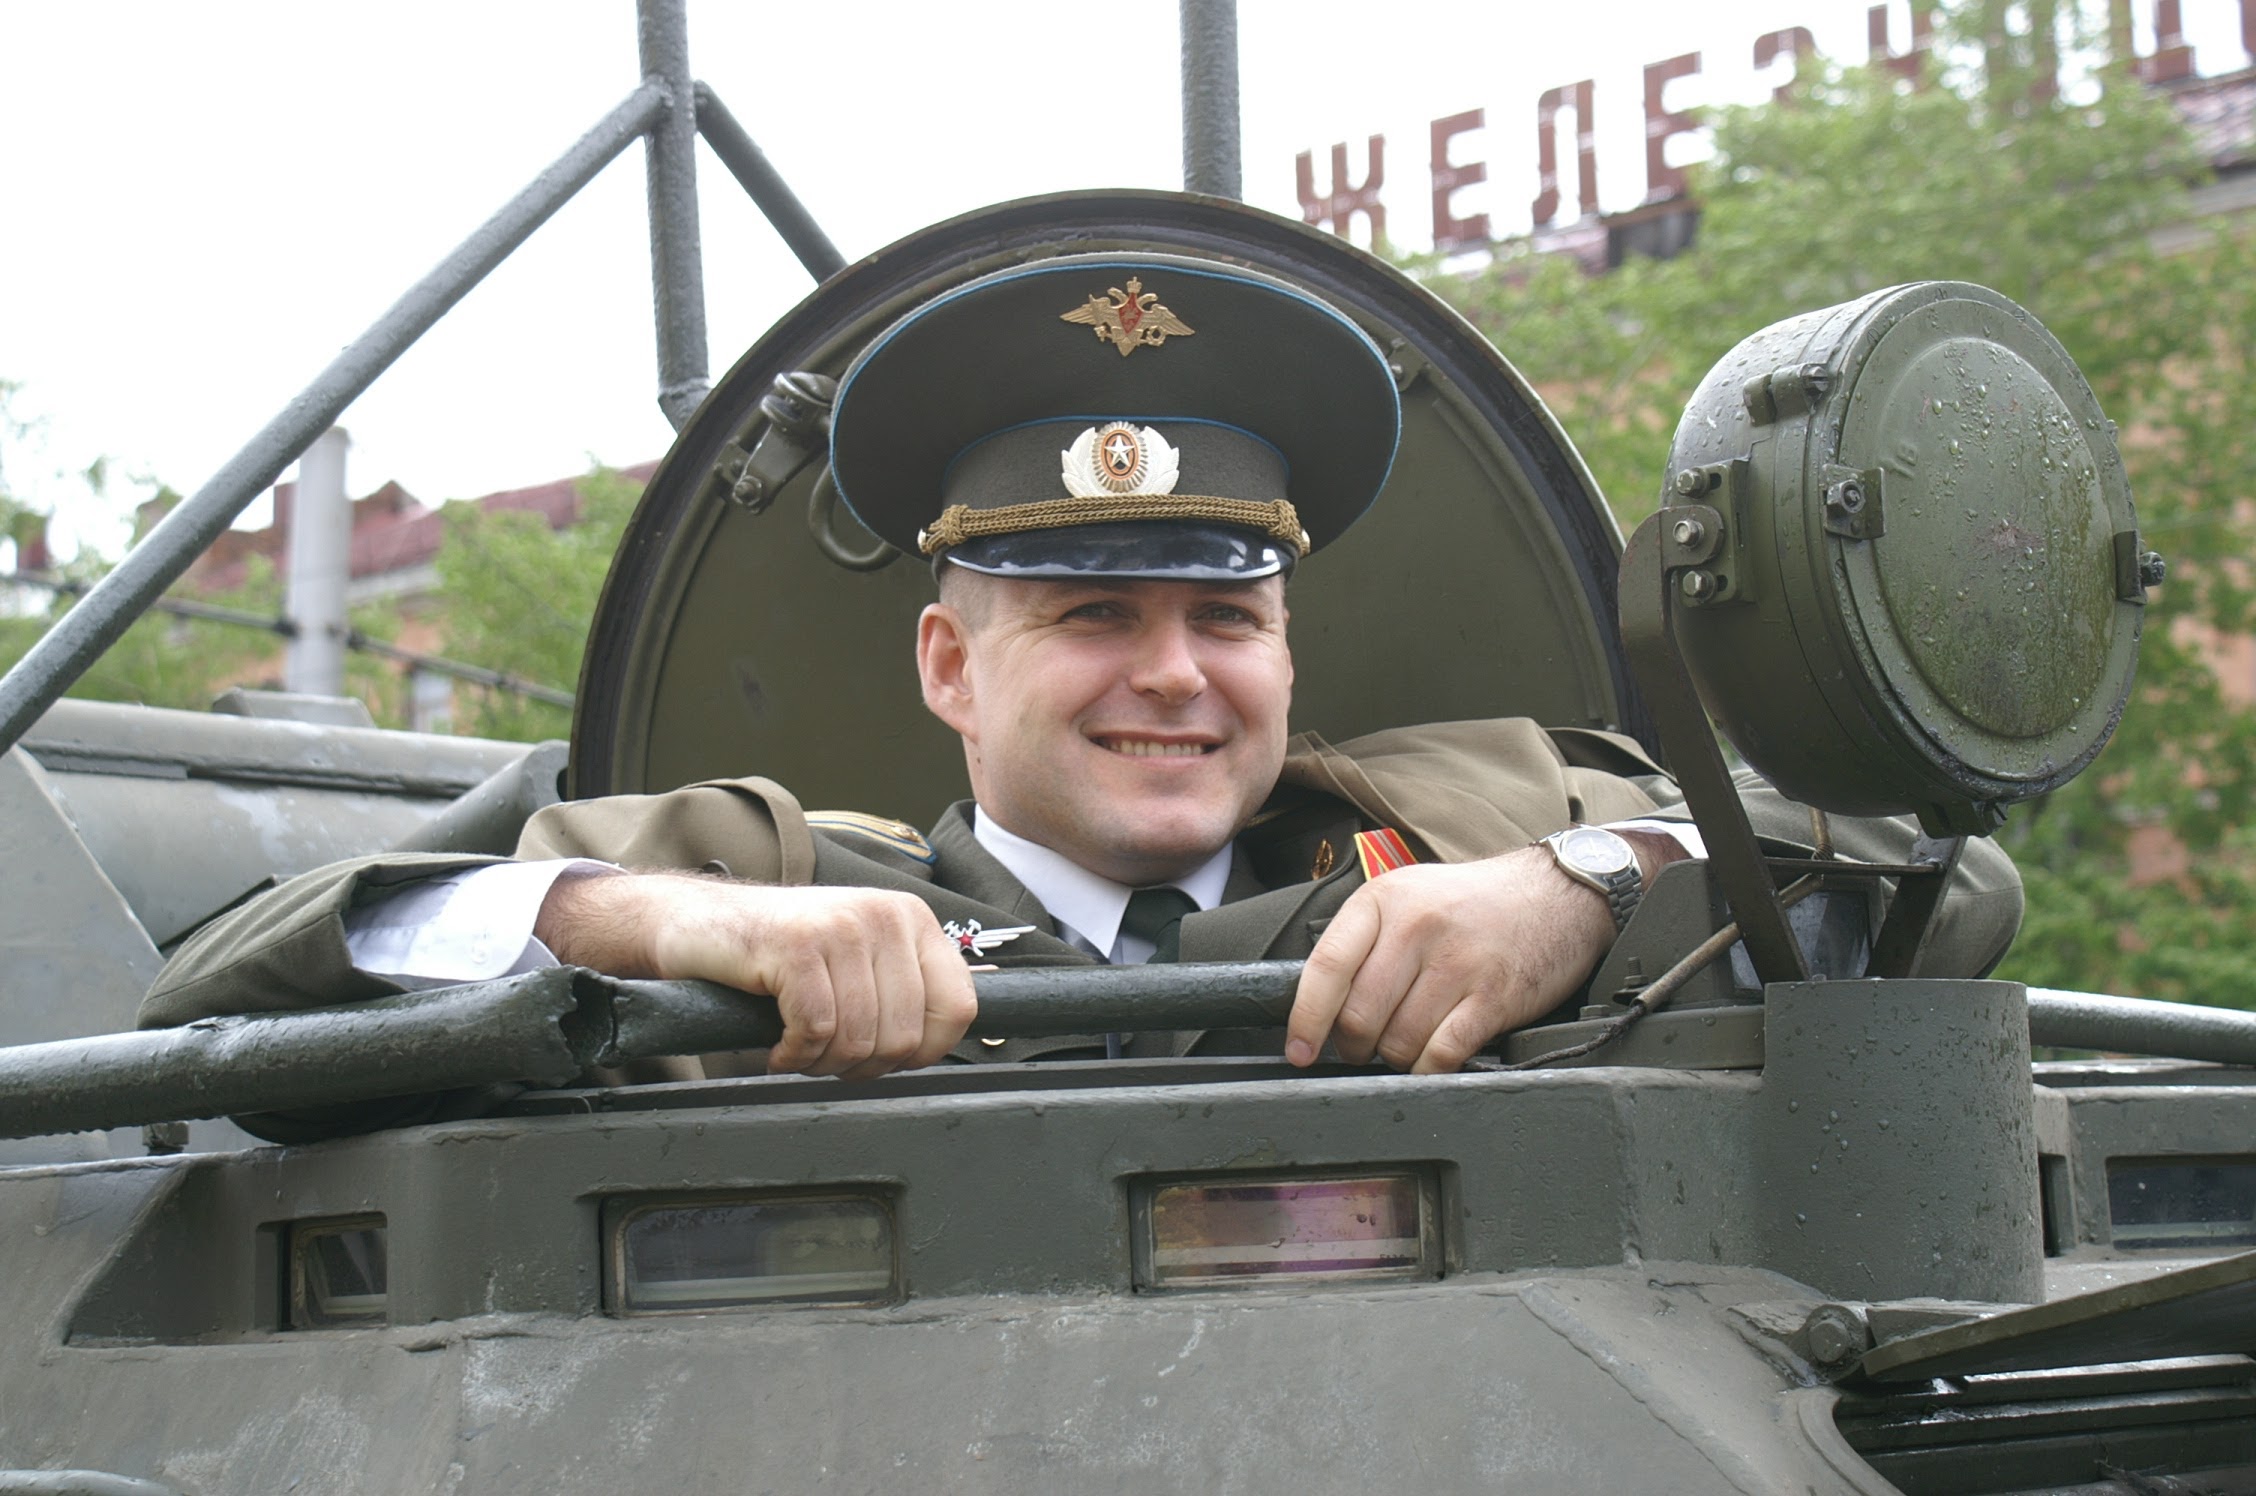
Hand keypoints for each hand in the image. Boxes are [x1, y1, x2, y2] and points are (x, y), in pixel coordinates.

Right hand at [535, 872, 977, 1078]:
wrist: (698, 921)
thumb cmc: (779, 953)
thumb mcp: (859, 962)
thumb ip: (902, 993)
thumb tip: (935, 1048)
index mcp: (911, 921)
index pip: (957, 1009)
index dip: (922, 1054)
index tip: (882, 1057)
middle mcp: (885, 916)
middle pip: (905, 1037)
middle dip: (861, 1065)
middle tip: (824, 1053)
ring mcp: (840, 926)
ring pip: (861, 1039)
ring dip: (822, 1062)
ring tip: (800, 1046)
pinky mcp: (796, 945)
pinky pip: (815, 1030)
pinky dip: (794, 1054)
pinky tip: (779, 1044)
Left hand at [1284, 846, 1616, 1073]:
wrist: (1559, 893)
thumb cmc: (1476, 903)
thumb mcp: (1409, 895)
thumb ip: (1365, 940)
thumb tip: (1319, 1004)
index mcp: (1385, 900)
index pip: (1326, 967)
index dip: (1305, 1018)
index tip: (1299, 1050)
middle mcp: (1417, 928)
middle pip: (1359, 1015)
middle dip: (1355, 1046)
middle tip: (1365, 1047)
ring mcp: (1458, 963)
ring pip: (1398, 1041)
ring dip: (1396, 1058)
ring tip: (1408, 1043)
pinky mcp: (1494, 997)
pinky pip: (1441, 1054)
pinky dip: (1430, 1069)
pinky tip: (1433, 1058)